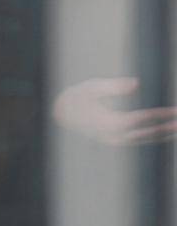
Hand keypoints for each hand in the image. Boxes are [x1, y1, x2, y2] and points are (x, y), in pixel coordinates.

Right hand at [52, 76, 176, 144]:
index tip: (175, 110)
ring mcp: (115, 141)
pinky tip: (164, 132)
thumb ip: (113, 86)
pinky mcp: (115, 142)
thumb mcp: (90, 87)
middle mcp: (114, 136)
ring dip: (164, 134)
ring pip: (146, 140)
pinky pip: (140, 141)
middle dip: (168, 127)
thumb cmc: (76, 98)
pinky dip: (154, 137)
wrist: (60, 116)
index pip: (143, 119)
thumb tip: (136, 83)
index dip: (161, 114)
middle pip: (149, 133)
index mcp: (109, 122)